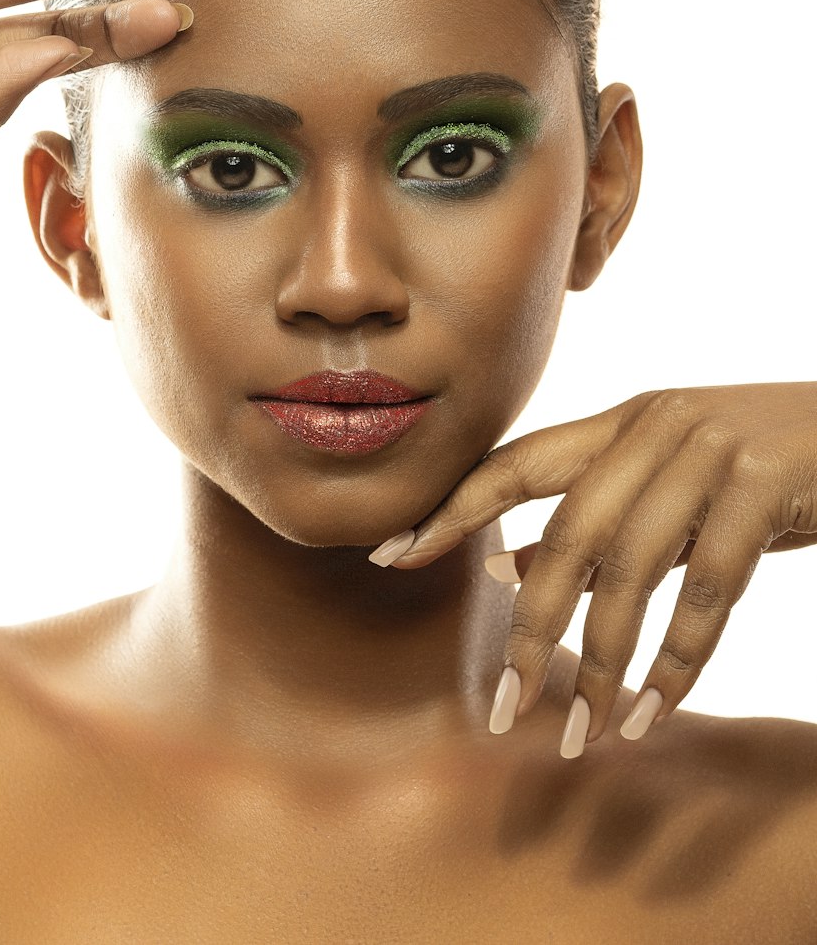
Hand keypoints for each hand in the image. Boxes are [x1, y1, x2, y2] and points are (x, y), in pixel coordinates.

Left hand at [373, 383, 816, 747]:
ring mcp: (710, 453)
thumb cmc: (759, 465)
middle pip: (567, 534)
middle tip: (502, 704)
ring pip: (631, 570)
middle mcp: (654, 427)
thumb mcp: (669, 486)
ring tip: (586, 733)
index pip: (515, 465)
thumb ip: (595, 520)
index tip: (390, 556)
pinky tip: (653, 709)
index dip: (450, 510)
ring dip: (603, 662)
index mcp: (620, 421)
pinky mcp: (764, 486)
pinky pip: (708, 589)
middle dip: (529, 626)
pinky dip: (679, 658)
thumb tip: (505, 566)